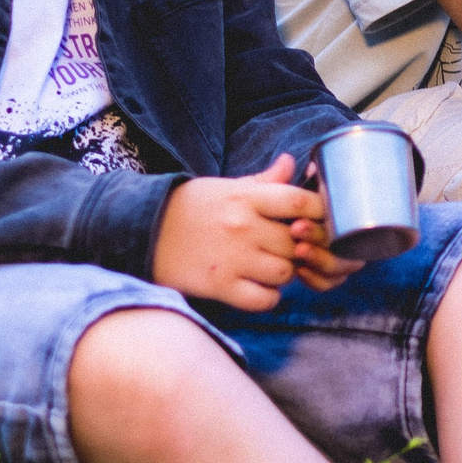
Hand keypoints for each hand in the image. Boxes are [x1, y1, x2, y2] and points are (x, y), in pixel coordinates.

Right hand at [153, 153, 360, 310]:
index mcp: (246, 197)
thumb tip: (292, 163)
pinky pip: (265, 299)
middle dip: (300, 249)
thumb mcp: (225, 186)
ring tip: (271, 268)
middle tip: (289, 250)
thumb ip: (264, 182)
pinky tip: (258, 287)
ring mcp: (232, 258)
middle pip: (297, 242)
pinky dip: (268, 297)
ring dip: (285, 274)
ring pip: (286, 273)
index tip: (318, 222)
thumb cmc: (190, 207)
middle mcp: (243, 227)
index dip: (320, 214)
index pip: (301, 203)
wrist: (141, 230)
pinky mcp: (220, 286)